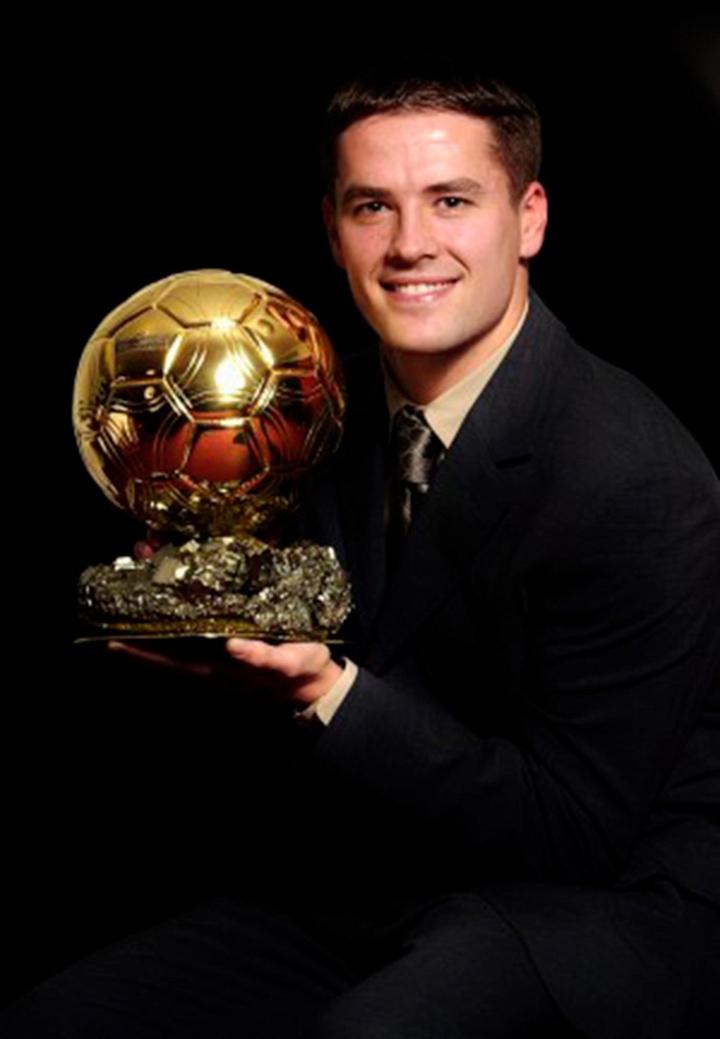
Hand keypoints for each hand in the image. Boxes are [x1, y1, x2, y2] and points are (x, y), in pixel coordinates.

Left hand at [114, 529, 341, 704]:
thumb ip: (260, 657)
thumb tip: (231, 646)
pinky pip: (194, 614)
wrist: (314, 677)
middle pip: (164, 635)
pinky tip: (179, 572)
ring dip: (160, 591)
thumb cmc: (300, 670)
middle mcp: (207, 658)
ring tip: (149, 557)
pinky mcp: (226, 632)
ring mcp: (213, 646)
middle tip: (131, 566)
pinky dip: (181, 593)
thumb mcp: (287, 663)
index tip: (110, 638)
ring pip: (177, 621)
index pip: (168, 661)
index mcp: (217, 668)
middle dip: (143, 604)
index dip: (139, 650)